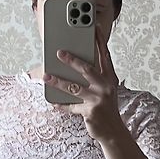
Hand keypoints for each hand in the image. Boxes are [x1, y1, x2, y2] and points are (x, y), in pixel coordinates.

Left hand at [42, 24, 122, 142]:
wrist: (113, 132)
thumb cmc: (106, 108)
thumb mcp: (104, 90)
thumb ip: (94, 78)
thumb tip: (73, 66)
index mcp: (109, 78)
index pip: (104, 55)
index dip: (99, 41)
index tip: (93, 27)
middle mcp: (105, 87)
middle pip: (87, 69)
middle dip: (72, 60)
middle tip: (59, 52)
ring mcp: (98, 100)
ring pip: (74, 87)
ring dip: (58, 81)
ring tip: (46, 76)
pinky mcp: (90, 112)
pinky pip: (71, 106)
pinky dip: (61, 104)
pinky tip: (52, 101)